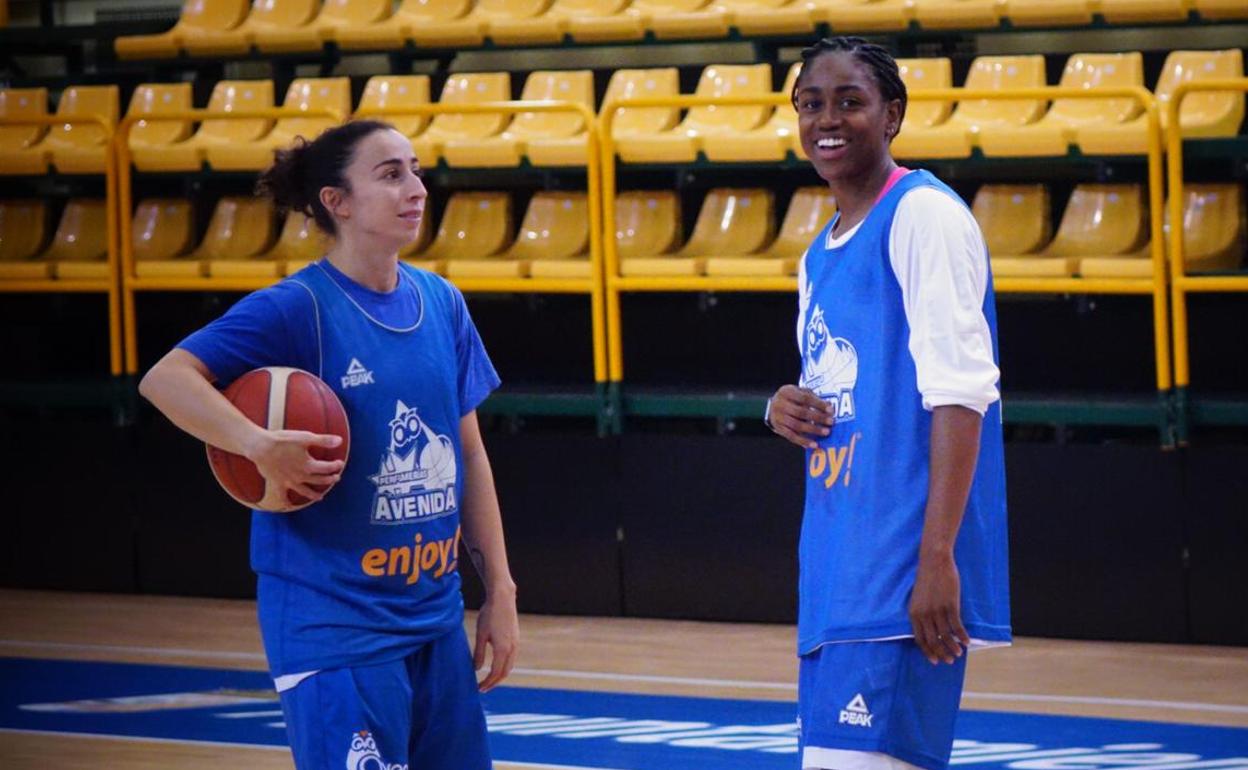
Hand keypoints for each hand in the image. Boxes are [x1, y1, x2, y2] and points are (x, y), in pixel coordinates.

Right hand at [245, 429, 344, 502]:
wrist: (261, 446)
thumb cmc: (283, 440)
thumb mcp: (305, 437)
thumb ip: (324, 440)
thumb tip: (340, 441)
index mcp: (308, 465)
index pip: (327, 468)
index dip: (335, 466)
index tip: (340, 464)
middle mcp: (300, 476)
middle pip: (319, 480)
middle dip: (329, 479)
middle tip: (336, 478)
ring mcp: (289, 482)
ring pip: (305, 491)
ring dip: (314, 495)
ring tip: (320, 498)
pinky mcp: (277, 483)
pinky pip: (282, 497)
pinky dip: (286, 502)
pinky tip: (289, 506)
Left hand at [474, 586, 518, 691]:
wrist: (503, 598)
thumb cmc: (489, 615)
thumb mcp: (480, 634)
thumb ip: (479, 653)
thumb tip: (476, 669)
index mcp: (503, 649)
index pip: (495, 673)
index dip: (487, 683)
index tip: (478, 688)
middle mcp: (512, 649)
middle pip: (505, 673)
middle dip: (494, 682)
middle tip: (483, 688)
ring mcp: (516, 643)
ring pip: (510, 666)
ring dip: (500, 675)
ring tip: (489, 679)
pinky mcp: (516, 638)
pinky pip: (512, 658)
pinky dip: (504, 666)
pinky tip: (496, 664)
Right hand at [768, 384, 834, 449]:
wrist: (772, 406)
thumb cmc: (791, 399)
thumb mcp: (799, 392)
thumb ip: (814, 398)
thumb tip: (830, 407)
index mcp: (787, 392)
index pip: (805, 398)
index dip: (818, 404)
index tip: (831, 410)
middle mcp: (780, 404)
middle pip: (801, 412)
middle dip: (818, 417)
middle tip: (831, 422)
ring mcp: (778, 417)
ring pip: (797, 425)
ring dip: (813, 430)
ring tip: (825, 432)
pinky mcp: (778, 428)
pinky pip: (791, 436)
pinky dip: (803, 441)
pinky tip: (814, 444)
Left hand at [908, 550, 969, 664]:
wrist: (934, 561)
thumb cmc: (927, 578)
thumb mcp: (919, 598)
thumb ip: (922, 614)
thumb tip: (932, 631)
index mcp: (913, 613)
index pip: (919, 639)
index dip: (928, 652)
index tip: (935, 660)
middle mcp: (923, 614)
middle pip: (932, 641)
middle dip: (941, 653)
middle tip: (949, 660)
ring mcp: (937, 610)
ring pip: (945, 636)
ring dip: (953, 647)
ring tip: (959, 653)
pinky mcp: (950, 605)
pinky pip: (957, 626)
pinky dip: (962, 636)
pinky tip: (967, 641)